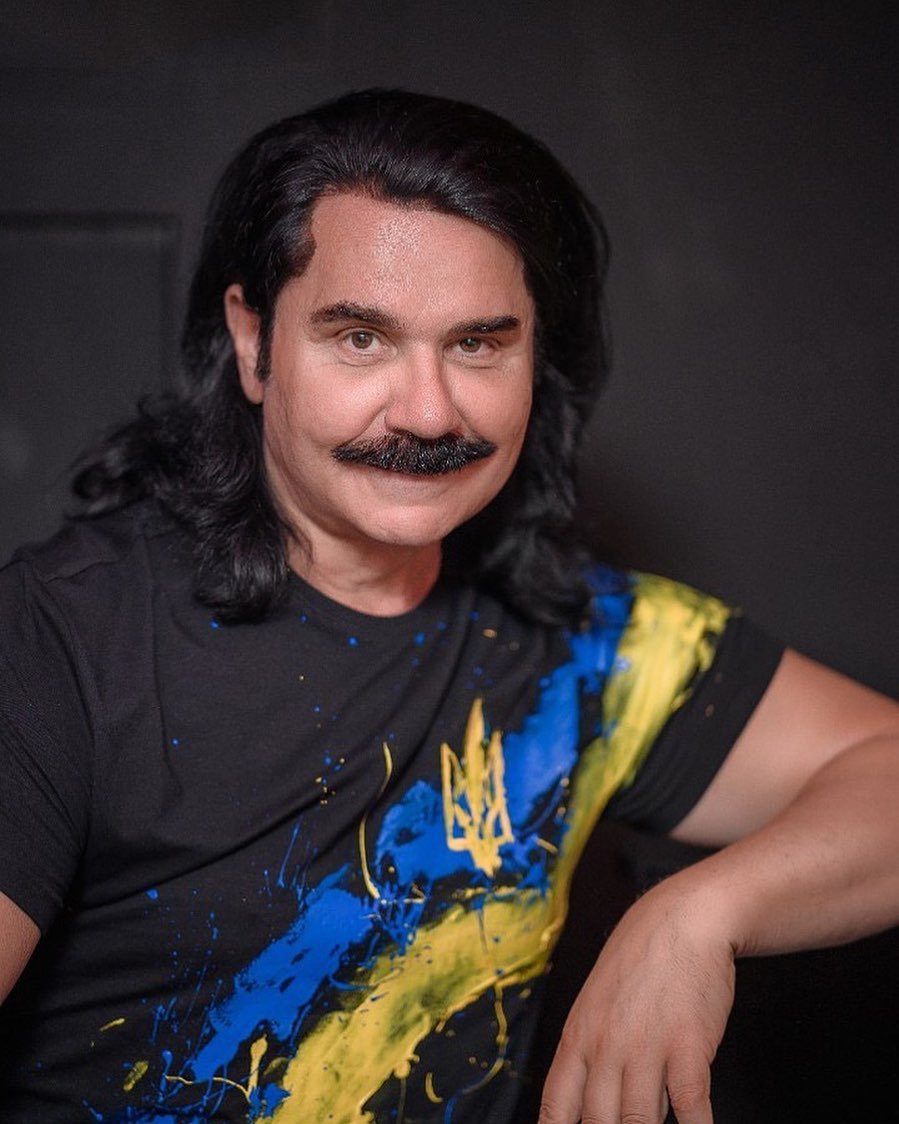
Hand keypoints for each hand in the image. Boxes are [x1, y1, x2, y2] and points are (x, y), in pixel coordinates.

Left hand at [538, 878, 734, 1122]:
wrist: (681, 920)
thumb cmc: (640, 962)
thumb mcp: (598, 1003)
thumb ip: (594, 1055)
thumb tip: (595, 1108)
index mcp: (578, 1038)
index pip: (556, 1107)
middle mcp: (606, 1048)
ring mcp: (647, 1049)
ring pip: (639, 1123)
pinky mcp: (688, 1049)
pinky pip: (691, 1111)